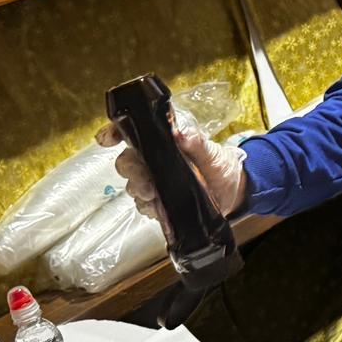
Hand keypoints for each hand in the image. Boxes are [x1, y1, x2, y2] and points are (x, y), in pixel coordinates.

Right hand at [95, 117, 247, 221]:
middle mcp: (154, 161)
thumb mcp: (213, 152)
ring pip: (133, 187)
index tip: (107, 140)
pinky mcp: (161, 203)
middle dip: (131, 171)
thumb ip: (197, 143)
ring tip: (155, 196)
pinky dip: (150, 208)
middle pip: (127, 163)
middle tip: (146, 182)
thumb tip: (180, 133)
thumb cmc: (221, 165)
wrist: (235, 190)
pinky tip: (159, 208)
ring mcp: (156, 182)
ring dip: (140, 192)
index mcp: (163, 143)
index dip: (114, 133)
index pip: (131, 133)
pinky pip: (145, 206)